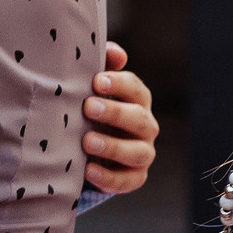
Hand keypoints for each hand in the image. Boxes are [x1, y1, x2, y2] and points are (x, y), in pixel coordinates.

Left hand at [81, 43, 156, 193]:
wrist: (91, 143)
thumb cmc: (93, 106)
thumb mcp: (95, 87)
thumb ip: (104, 66)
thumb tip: (115, 52)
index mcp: (137, 100)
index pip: (134, 88)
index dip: (118, 84)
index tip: (96, 81)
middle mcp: (145, 125)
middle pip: (139, 119)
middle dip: (115, 113)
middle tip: (88, 108)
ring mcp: (143, 152)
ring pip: (137, 152)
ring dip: (113, 147)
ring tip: (86, 141)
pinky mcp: (134, 177)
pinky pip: (128, 180)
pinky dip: (109, 178)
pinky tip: (88, 170)